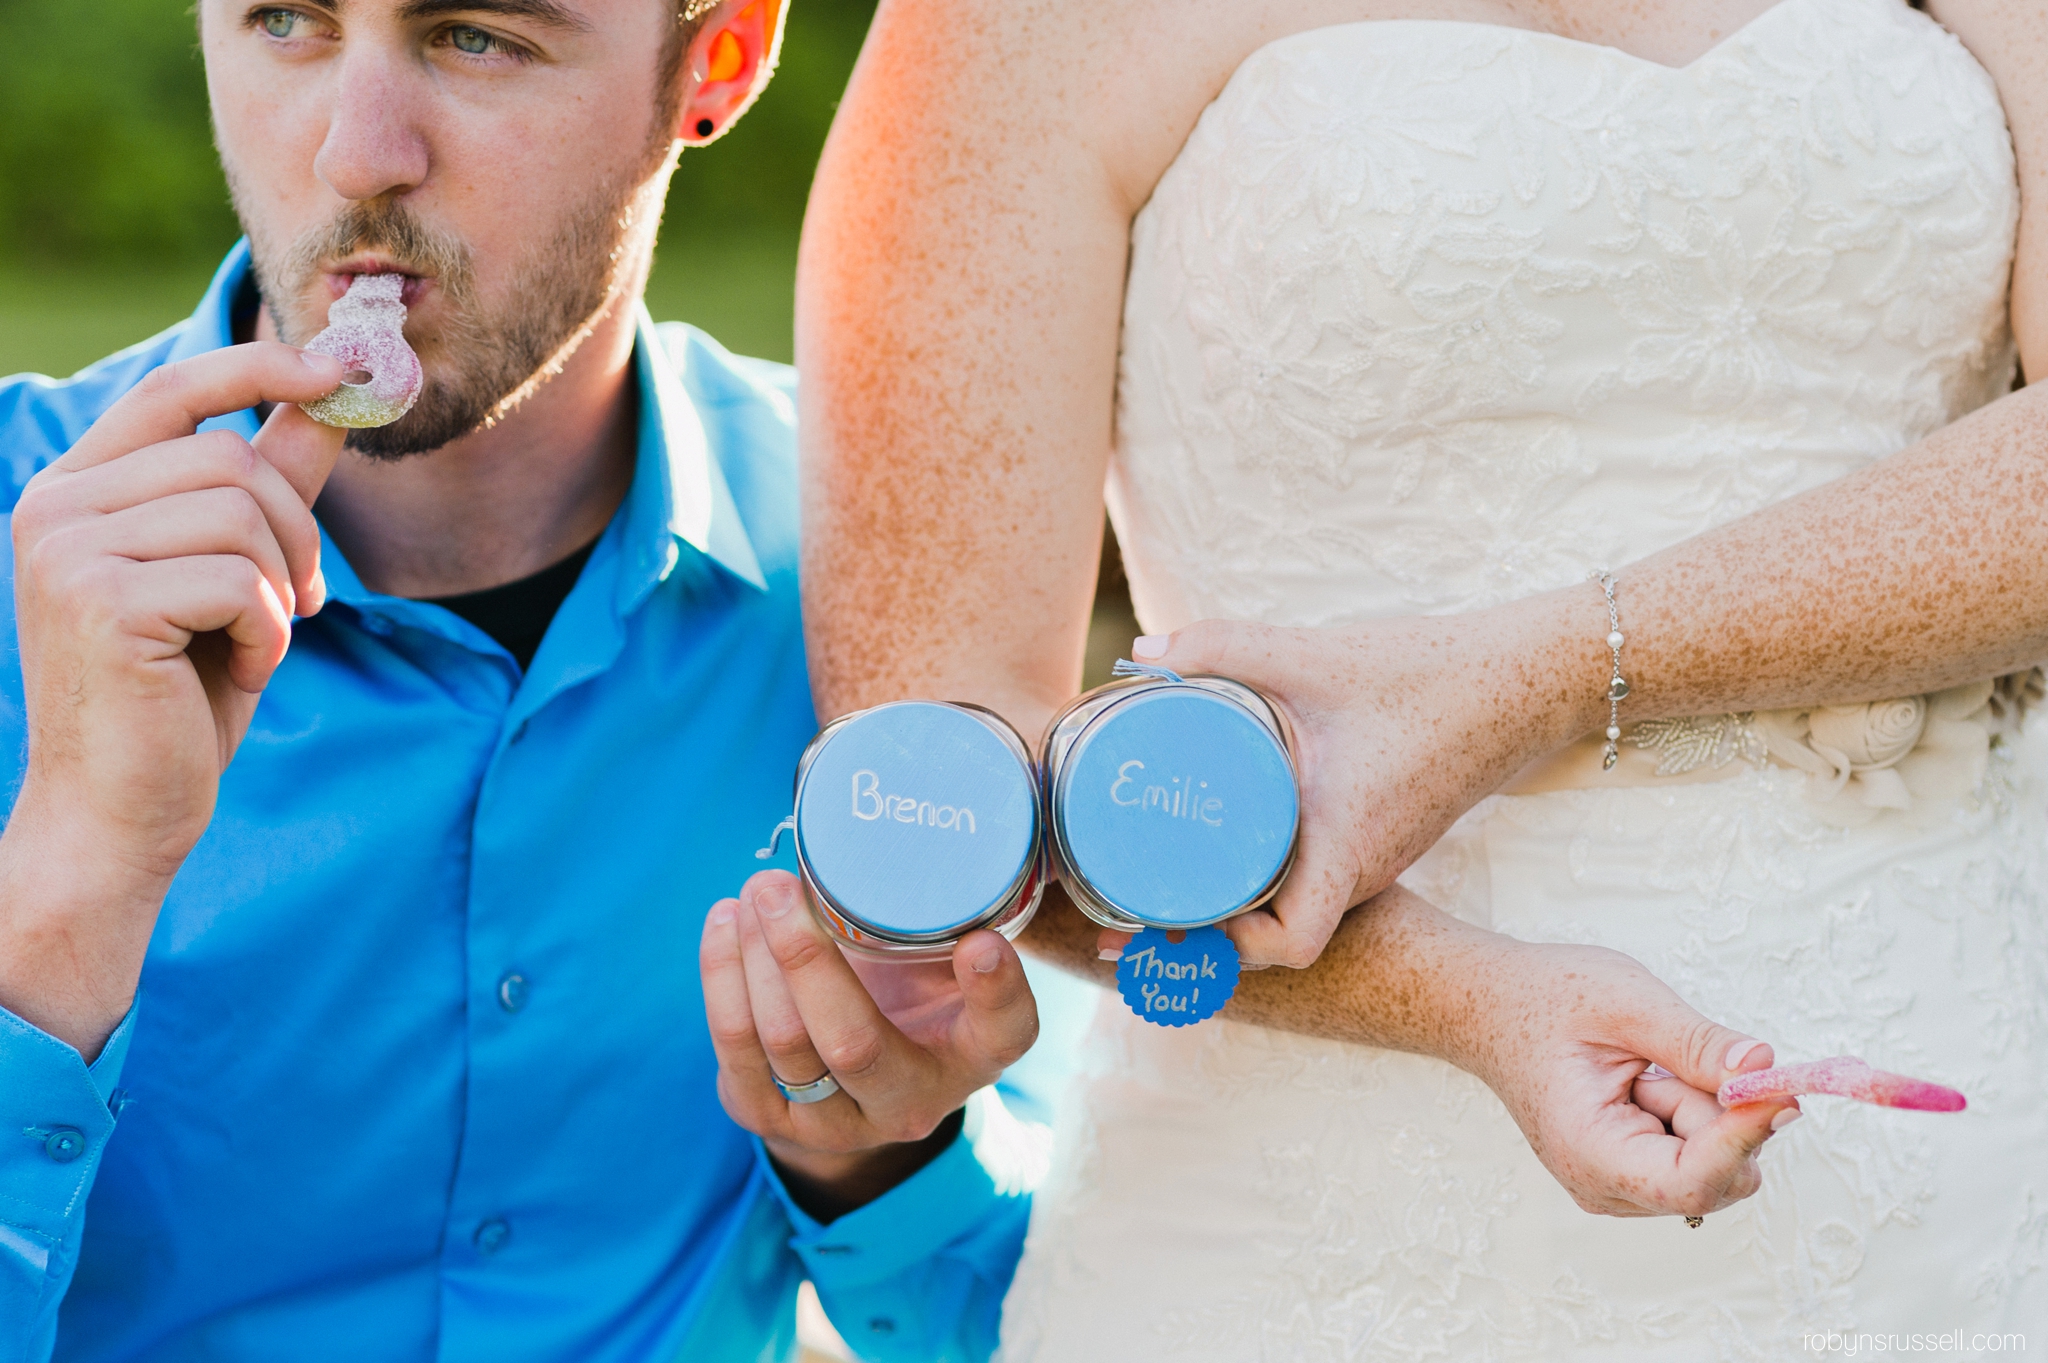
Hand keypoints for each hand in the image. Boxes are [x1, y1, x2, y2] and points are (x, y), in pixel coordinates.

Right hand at [0, 343, 347, 1052]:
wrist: (121, 812)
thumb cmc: (179, 697)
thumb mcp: (238, 575)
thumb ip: (274, 483)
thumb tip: (339, 393)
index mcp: (79, 490)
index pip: (174, 391)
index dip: (264, 366)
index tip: (345, 367)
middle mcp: (55, 506)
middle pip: (233, 460)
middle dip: (296, 533)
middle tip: (298, 603)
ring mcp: (66, 549)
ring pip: (241, 513)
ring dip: (282, 586)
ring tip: (258, 639)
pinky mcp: (99, 601)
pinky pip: (238, 579)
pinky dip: (267, 629)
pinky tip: (242, 668)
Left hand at [700, 870, 1038, 1214]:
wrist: (855, 1075)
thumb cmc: (912, 995)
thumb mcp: (946, 966)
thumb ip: (943, 921)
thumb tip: (907, 847)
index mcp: (972, 1059)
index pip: (1003, 1034)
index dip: (997, 992)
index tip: (982, 942)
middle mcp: (908, 1106)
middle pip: (855, 1045)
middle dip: (805, 959)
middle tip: (778, 885)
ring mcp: (834, 1125)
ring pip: (783, 1042)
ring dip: (755, 958)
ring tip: (754, 892)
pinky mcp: (766, 1117)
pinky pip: (734, 1050)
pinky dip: (723, 978)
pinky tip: (725, 925)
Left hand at [1124, 598, 1601, 965]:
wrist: (1528, 674)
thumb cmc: (1431, 673)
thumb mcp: (1315, 655)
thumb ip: (1224, 647)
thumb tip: (1143, 652)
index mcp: (1347, 846)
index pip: (1289, 946)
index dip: (1227, 951)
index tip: (1170, 920)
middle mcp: (1363, 868)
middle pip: (1276, 938)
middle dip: (1201, 936)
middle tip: (1128, 909)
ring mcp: (1376, 856)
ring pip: (1294, 909)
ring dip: (1232, 910)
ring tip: (1159, 881)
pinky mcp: (1381, 833)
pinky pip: (1315, 880)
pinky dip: (1266, 882)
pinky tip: (1225, 846)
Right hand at [1458, 935, 1797, 1217]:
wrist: (1489, 1007)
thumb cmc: (1544, 999)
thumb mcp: (1626, 1003)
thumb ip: (1698, 1043)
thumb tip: (1765, 1070)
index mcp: (1590, 1152)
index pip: (1693, 1181)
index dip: (1744, 1138)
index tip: (1780, 1089)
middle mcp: (1603, 1187)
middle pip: (1712, 1176)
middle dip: (1715, 1115)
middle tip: (1671, 1058)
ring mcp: (1615, 1187)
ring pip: (1710, 1167)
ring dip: (1699, 1112)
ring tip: (1641, 1069)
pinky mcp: (1629, 1176)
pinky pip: (1694, 1158)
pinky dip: (1689, 1117)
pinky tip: (1643, 1084)